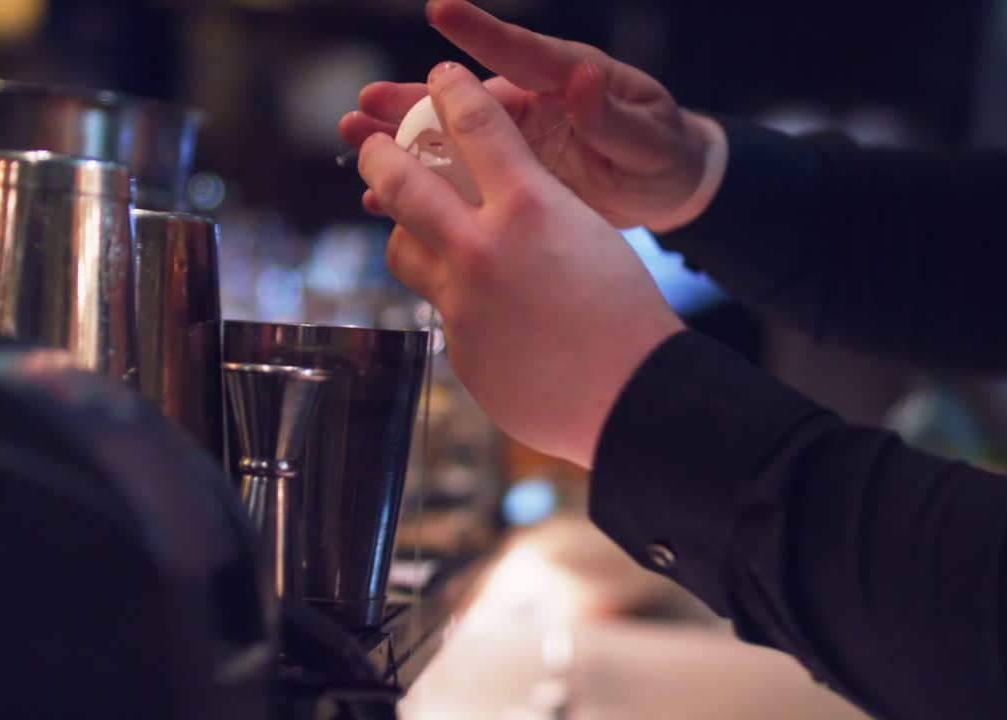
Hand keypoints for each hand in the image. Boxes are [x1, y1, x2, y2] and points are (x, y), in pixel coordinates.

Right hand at [340, 0, 727, 231]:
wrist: (666, 187)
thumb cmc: (663, 152)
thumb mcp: (650, 137)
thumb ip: (613, 116)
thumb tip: (585, 78)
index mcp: (568, 79)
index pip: (522, 52)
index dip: (481, 32)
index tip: (441, 11)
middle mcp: (531, 104)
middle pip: (463, 99)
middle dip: (412, 99)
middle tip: (365, 99)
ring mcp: (515, 143)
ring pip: (448, 139)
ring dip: (401, 140)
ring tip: (354, 135)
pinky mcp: (509, 179)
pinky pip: (459, 181)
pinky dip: (424, 189)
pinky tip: (382, 198)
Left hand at [357, 61, 684, 466]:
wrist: (634, 397)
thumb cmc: (627, 314)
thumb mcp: (587, 231)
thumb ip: (534, 206)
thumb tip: (497, 194)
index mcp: (528, 206)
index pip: (474, 125)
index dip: (451, 91)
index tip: (440, 79)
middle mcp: (482, 249)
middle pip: (400, 184)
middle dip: (379, 154)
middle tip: (372, 146)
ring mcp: (461, 303)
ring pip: (401, 251)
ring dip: (405, 232)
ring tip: (416, 230)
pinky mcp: (456, 348)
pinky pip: (440, 310)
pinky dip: (456, 300)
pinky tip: (490, 311)